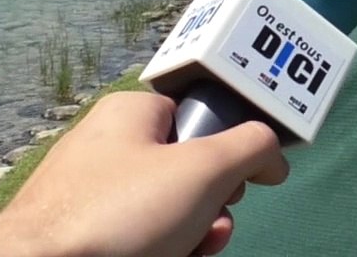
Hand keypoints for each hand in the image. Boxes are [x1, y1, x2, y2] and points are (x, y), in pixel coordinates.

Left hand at [0, 91, 289, 256]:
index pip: (199, 116)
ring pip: (166, 212)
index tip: (238, 181)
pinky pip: (138, 237)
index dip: (228, 149)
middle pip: (187, 172)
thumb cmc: (121, 211)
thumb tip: (273, 157)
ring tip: (190, 252)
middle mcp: (108, 147)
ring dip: (193, 235)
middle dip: (213, 205)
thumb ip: (253, 148)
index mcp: (132, 113)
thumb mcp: (205, 169)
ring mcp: (91, 195)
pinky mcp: (83, 235)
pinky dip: (161, 251)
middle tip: (213, 222)